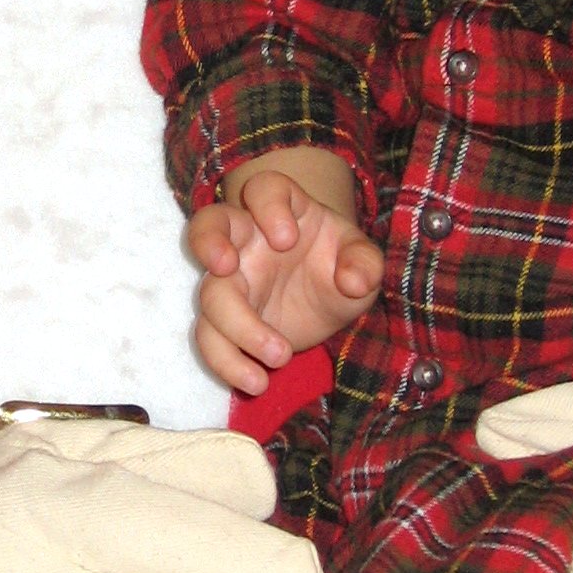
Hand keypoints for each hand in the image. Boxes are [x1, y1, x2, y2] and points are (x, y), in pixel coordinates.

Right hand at [187, 151, 385, 395]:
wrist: (325, 298)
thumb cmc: (339, 264)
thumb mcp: (362, 261)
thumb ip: (364, 263)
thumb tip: (351, 280)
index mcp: (282, 211)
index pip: (264, 190)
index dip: (268, 207)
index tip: (286, 239)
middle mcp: (246, 240)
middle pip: (208, 225)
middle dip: (208, 241)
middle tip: (226, 266)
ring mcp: (230, 280)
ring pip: (208, 294)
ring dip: (235, 328)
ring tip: (279, 357)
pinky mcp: (224, 320)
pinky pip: (209, 337)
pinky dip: (226, 362)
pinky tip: (256, 382)